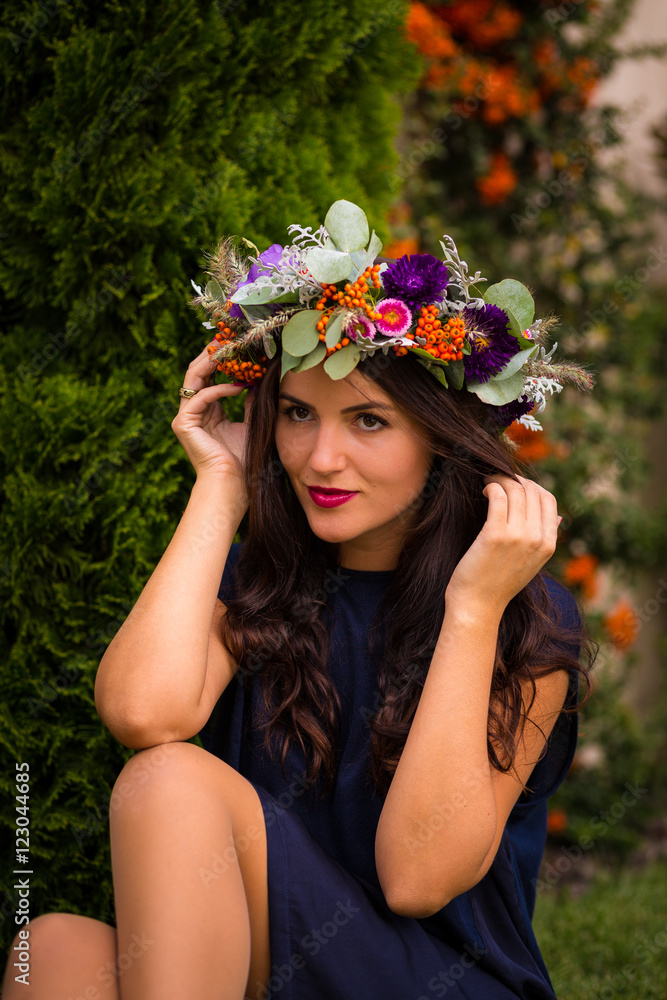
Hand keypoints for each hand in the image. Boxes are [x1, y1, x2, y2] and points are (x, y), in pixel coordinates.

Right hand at [171, 338, 254, 483]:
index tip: (238, 346)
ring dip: (212, 364)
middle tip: (230, 339)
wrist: (233, 484)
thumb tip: (258, 381)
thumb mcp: (251, 424)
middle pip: (197, 372)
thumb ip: (252, 403)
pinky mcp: (184, 424)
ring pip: (193, 379)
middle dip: (213, 355)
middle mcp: (193, 412)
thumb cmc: (243, 460)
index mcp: (207, 411)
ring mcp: (185, 417)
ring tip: (231, 352)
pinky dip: (219, 390)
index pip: (209, 377)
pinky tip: (239, 386)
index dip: (222, 360)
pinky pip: (200, 398)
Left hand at [445, 473, 561, 616]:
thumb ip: (543, 539)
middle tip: (497, 479)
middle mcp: (537, 539)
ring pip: (515, 490)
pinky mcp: (495, 535)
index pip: (549, 500)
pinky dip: (492, 487)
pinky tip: (484, 491)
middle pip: (532, 491)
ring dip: (500, 479)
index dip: (531, 486)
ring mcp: (518, 537)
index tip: (514, 484)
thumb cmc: (498, 583)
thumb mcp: (530, 563)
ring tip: (488, 483)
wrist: (478, 606)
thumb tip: (558, 517)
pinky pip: (498, 497)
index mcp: (548, 545)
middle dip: (513, 479)